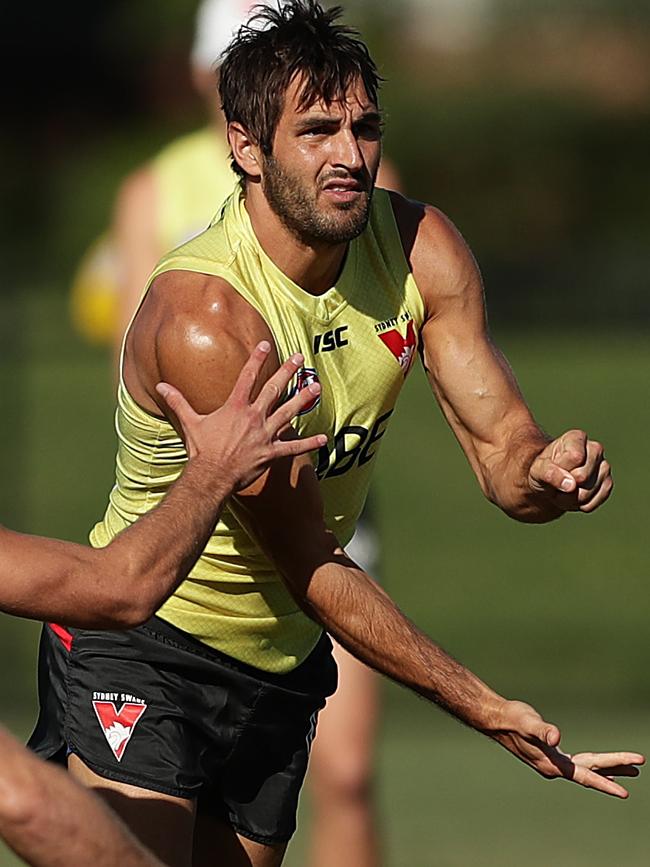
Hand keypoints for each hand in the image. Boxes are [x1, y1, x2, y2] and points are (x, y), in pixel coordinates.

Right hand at [155, 341, 326, 489]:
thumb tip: (160, 386)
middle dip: (288, 371)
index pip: (247, 376)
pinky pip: (294, 447)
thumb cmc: (201, 450)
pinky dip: (309, 443)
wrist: (210, 476)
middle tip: (300, 358)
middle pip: (274, 389)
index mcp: (235, 407)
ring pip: (289, 412)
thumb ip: (178, 401)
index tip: (266, 345)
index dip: (257, 359)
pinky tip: (324, 439)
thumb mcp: (189, 422)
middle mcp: (253, 416)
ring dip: (304, 399)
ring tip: (317, 386)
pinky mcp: (272, 453)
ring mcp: (264, 434)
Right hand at [490, 700, 643, 798]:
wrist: (496, 719)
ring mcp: (553, 763)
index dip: (605, 784)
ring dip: (608, 769)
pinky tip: (599, 767)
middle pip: (591, 771)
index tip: (625, 793)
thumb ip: (543, 731)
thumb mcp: (529, 722)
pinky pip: (579, 764)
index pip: (585, 776)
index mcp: (552, 764)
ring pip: (587, 768)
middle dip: (615, 770)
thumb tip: (556, 736)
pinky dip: (593, 766)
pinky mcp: (551, 756)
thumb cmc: (512, 718)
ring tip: (630, 771)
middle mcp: (554, 767)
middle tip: (639, 767)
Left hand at [528, 429, 612, 512]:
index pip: (575, 457)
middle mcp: (595, 449)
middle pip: (582, 477)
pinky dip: (578, 505)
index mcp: (576, 438)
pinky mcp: (607, 484)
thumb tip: (571, 485)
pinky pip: (593, 503)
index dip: (560, 470)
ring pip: (587, 493)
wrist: (550, 481)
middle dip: (564, 487)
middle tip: (556, 483)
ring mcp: (604, 467)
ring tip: (563, 490)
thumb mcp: (538, 470)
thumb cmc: (544, 470)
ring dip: (570, 499)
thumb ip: (550, 474)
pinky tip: (573, 496)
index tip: (552, 468)